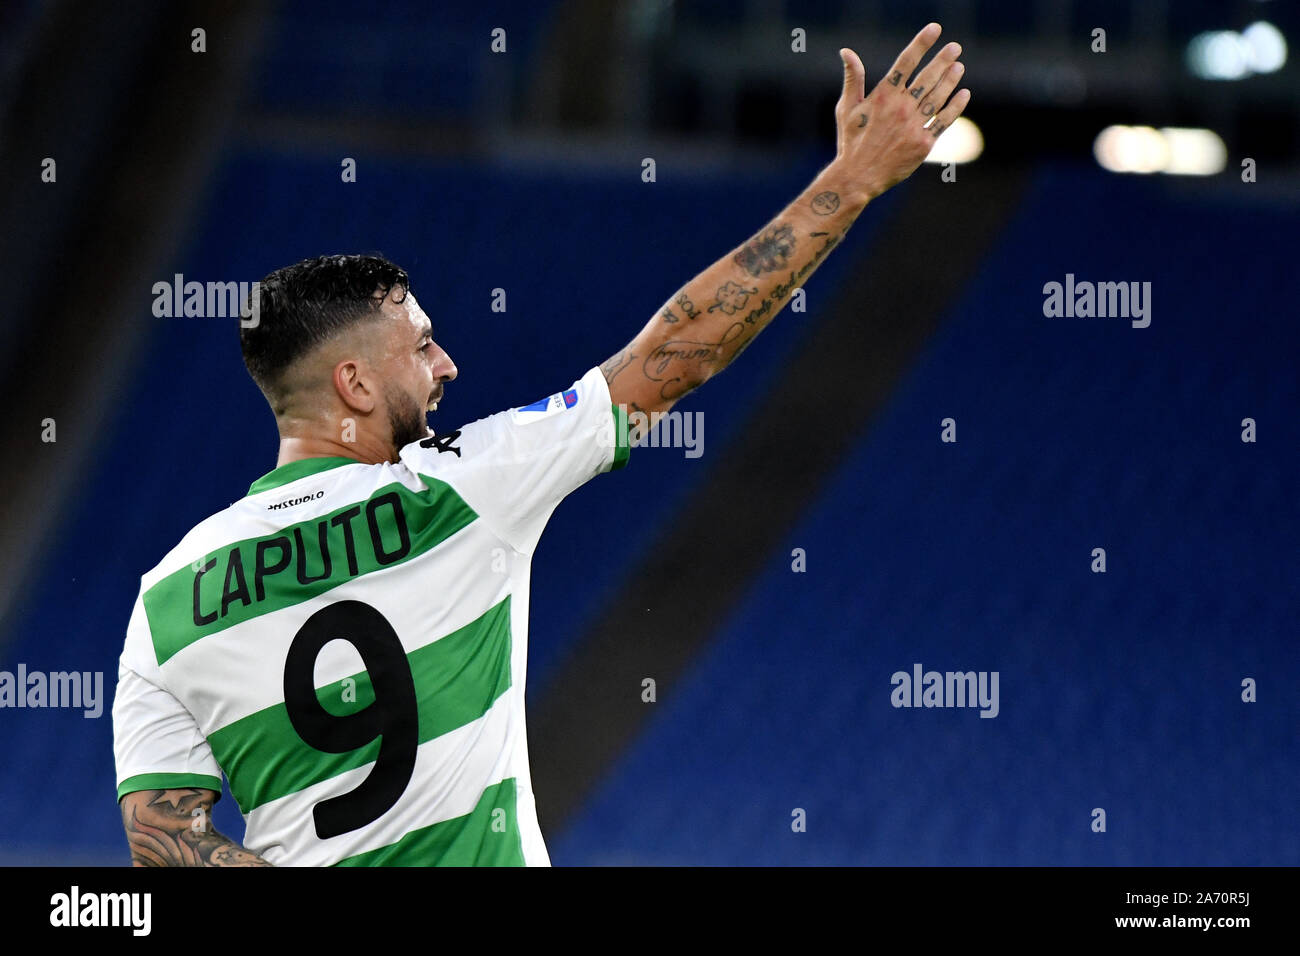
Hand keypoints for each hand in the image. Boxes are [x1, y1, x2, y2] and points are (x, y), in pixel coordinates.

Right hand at [833, 23, 969, 203]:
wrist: (858, 177)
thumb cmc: (851, 142)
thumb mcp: (846, 108)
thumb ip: (853, 78)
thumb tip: (846, 51)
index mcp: (883, 97)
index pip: (906, 62)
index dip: (921, 44)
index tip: (934, 30)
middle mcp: (901, 108)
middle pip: (927, 78)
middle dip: (943, 60)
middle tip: (955, 48)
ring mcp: (914, 126)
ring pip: (938, 97)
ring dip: (950, 80)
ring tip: (959, 66)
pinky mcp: (923, 144)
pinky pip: (944, 121)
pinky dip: (955, 107)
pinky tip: (964, 94)